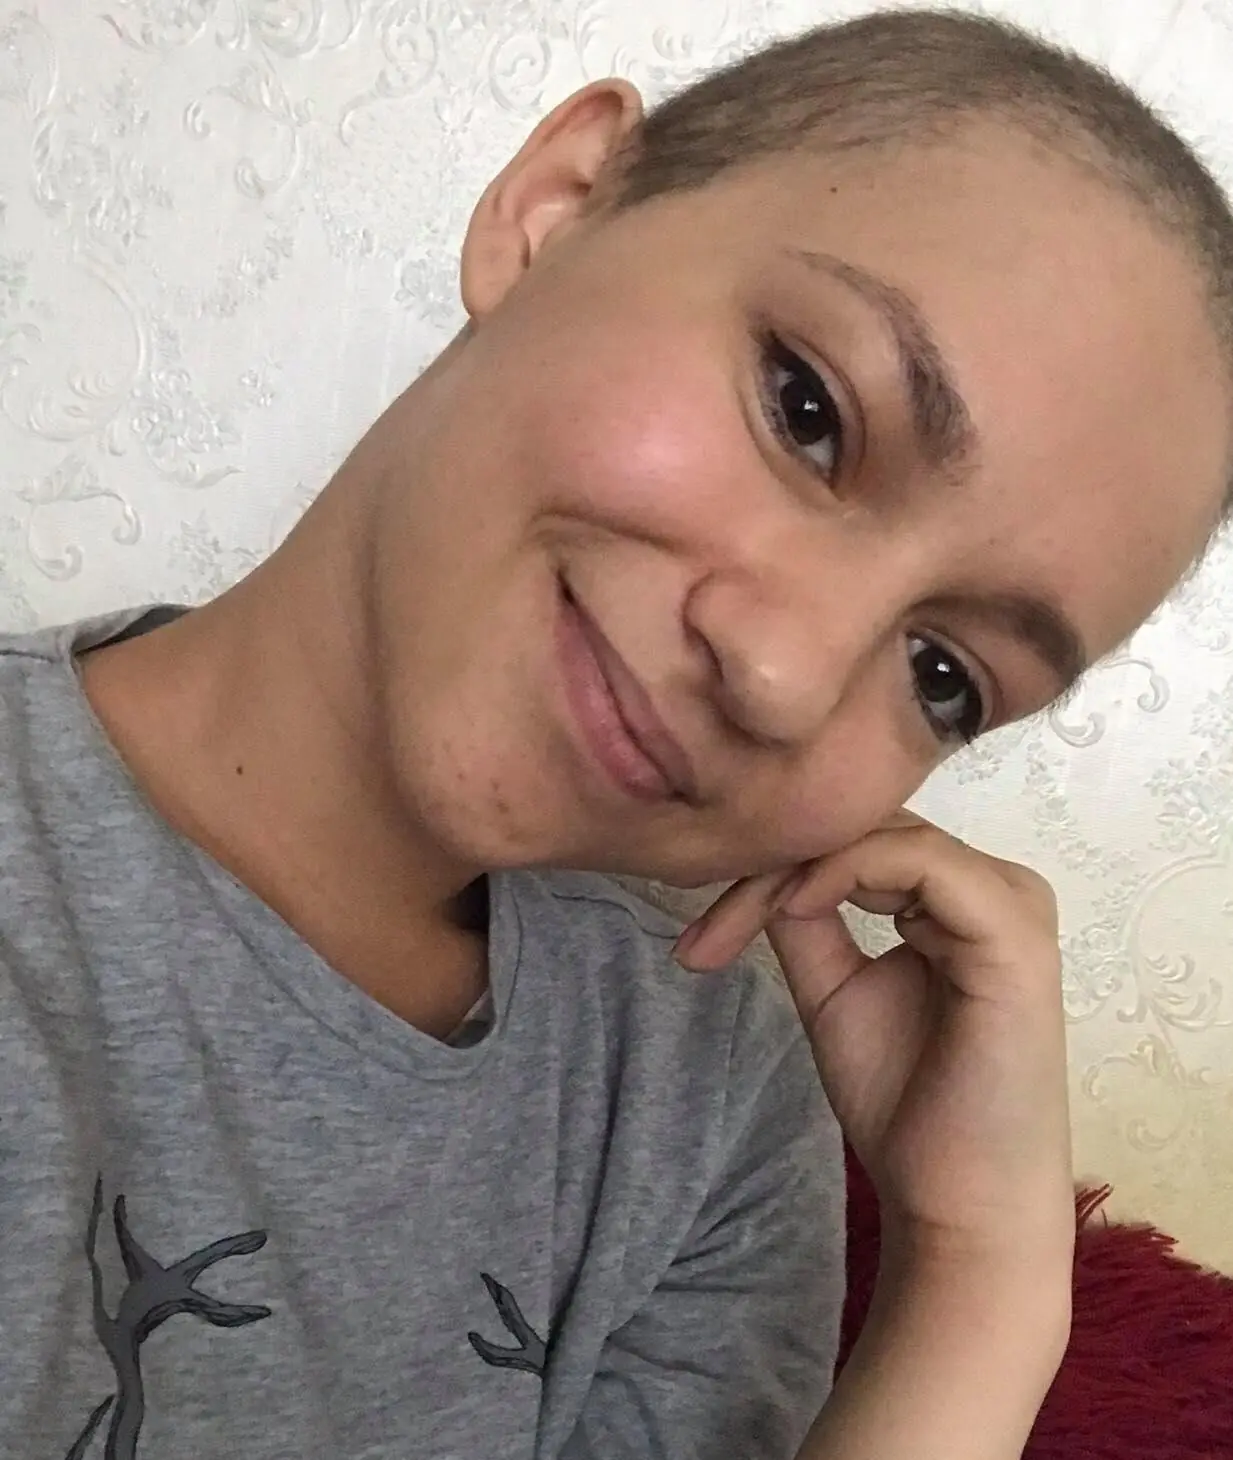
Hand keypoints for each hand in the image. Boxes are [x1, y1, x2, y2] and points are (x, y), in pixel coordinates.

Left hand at [674, 813, 1074, 1267]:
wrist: (955, 1203)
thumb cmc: (907, 1105)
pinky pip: (920, 860)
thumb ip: (805, 919)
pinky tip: (792, 906)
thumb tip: (765, 863)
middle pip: (866, 829)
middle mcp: (997, 888)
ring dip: (794, 870)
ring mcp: (1012, 904)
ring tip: (730, 931)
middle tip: (703, 937)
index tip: (698, 939)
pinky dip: (845, 869)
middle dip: (771, 869)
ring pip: (883, 834)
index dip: (773, 868)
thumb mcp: (834, 989)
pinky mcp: (1013, 931)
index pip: (860, 840)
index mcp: (962, 900)